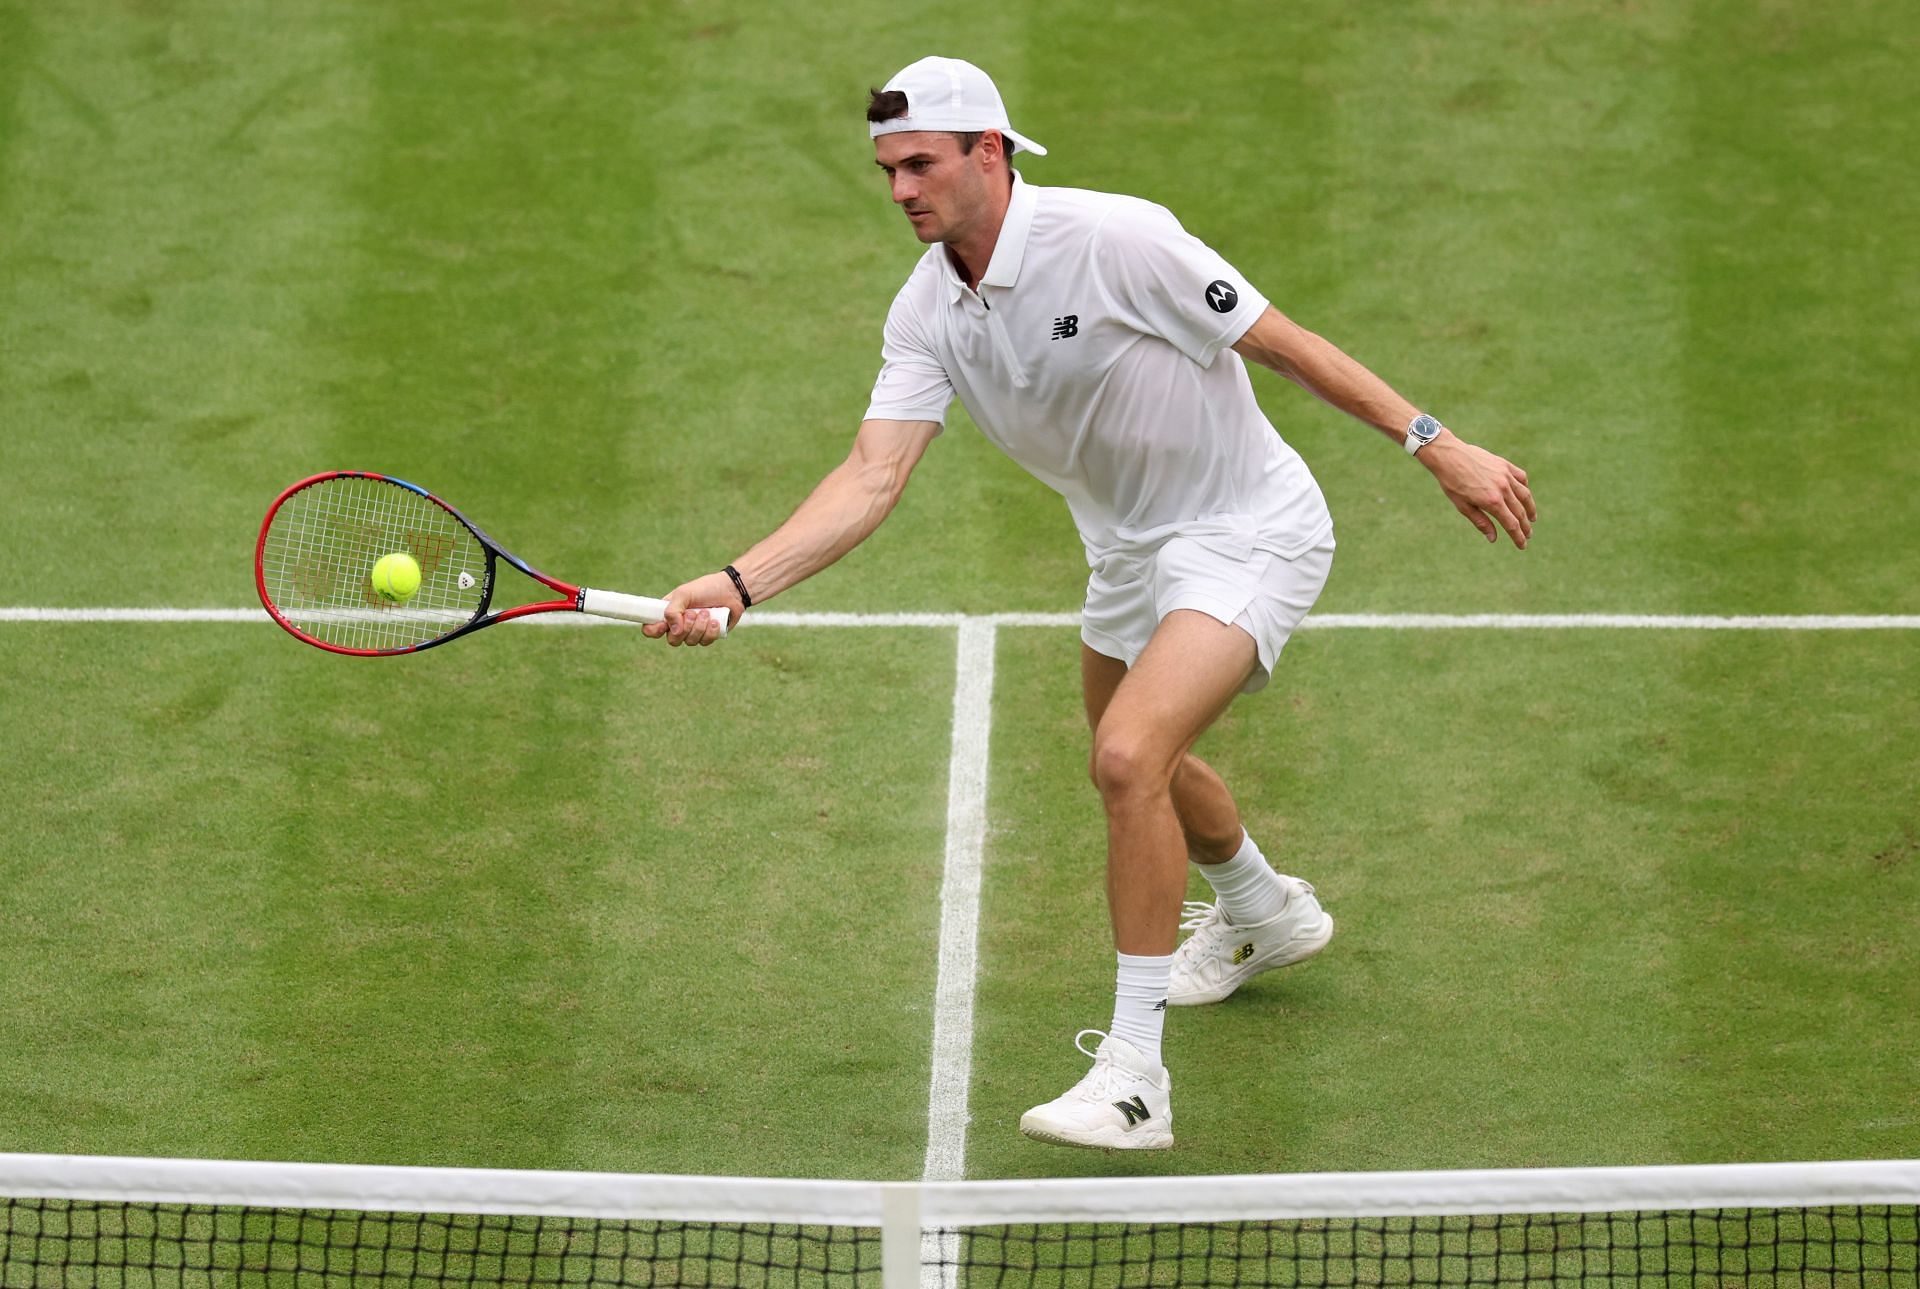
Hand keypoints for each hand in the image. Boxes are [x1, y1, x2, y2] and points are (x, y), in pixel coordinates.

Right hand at [641, 571, 743, 646]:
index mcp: (669, 613)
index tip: (663, 625)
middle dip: (685, 627)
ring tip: (707, 612)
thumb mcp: (684, 593)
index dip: (654, 631)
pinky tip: (716, 620)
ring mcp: (694, 632)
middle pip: (672, 641)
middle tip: (693, 613)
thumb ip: (673, 610)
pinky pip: (704, 642)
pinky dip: (710, 631)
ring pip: (690, 642)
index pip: (651, 629)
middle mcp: (679, 625)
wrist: (731, 590)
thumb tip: (674, 631)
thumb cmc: (705, 588)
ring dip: (699, 627)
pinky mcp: (708, 636)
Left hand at [1419, 431, 1534, 547]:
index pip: (1511, 524)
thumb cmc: (1452, 483)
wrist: (1449, 455)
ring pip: (1525, 495)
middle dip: (1525, 526)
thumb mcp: (1463, 506)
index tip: (1522, 546)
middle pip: (1520, 512)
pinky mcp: (1505, 465)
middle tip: (1528, 535)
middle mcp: (1503, 488)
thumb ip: (1480, 522)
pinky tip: (1524, 495)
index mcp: (1492, 501)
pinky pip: (1521, 477)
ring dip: (1530, 509)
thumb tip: (1493, 538)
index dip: (1518, 537)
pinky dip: (1524, 487)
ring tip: (1532, 518)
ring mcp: (1506, 475)